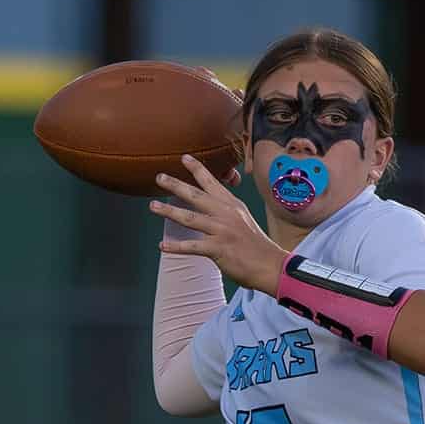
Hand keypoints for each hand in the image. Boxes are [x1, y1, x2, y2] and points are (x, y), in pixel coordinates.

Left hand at [150, 154, 287, 295]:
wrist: (271, 266)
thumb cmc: (258, 246)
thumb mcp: (245, 220)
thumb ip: (227, 212)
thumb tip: (210, 207)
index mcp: (233, 206)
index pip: (213, 184)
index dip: (198, 170)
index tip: (184, 158)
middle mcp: (226, 215)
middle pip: (197, 196)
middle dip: (176, 185)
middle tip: (160, 177)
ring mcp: (222, 231)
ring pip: (190, 218)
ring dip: (169, 211)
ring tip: (153, 206)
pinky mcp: (218, 249)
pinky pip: (192, 247)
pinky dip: (175, 247)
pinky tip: (162, 245)